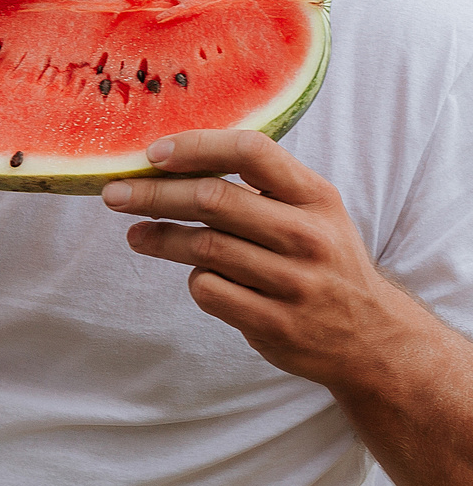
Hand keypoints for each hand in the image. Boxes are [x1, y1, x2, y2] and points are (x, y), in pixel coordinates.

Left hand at [104, 130, 418, 387]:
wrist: (373, 339)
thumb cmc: (325, 262)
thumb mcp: (315, 213)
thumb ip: (261, 186)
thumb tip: (172, 161)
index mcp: (317, 198)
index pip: (252, 152)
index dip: (196, 146)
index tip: (153, 153)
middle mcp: (308, 236)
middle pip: (213, 200)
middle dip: (153, 194)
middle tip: (114, 194)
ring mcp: (293, 282)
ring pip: (203, 247)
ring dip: (159, 238)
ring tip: (137, 234)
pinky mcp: (274, 323)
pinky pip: (208, 291)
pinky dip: (193, 280)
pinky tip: (195, 277)